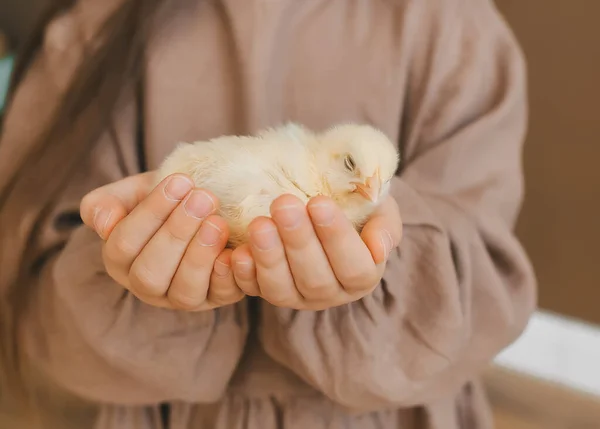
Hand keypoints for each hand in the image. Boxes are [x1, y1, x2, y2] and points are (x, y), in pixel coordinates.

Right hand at [80, 172, 243, 310]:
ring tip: (218, 222)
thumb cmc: (166, 198)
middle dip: (177, 233)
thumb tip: (103, 222)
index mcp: (119, 260)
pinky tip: (234, 252)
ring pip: (184, 291)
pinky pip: (220, 296)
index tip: (180, 180)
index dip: (151, 212)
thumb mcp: (133, 192)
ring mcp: (181, 297)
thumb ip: (107, 203)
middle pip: (151, 272)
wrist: (204, 205)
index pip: (124, 243)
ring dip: (200, 256)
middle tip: (203, 198)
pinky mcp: (216, 299)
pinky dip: (227, 277)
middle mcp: (146, 286)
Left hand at [231, 194, 401, 309]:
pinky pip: (253, 290)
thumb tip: (378, 249)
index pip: (354, 267)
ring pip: (282, 289)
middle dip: (298, 240)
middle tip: (284, 204)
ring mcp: (297, 297)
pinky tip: (239, 252)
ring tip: (259, 224)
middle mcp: (331, 293)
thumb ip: (385, 227)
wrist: (325, 207)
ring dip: (269, 257)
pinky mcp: (266, 291)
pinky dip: (245, 274)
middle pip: (315, 278)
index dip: (336, 237)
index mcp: (363, 276)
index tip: (318, 203)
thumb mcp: (380, 210)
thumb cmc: (356, 207)